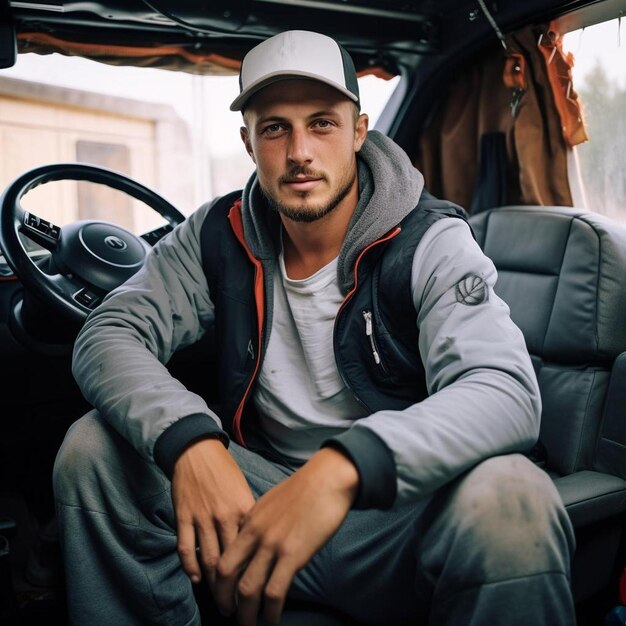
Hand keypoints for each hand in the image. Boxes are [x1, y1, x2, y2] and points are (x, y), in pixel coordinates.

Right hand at [172, 438, 254, 590]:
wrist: (197, 450)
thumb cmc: (225, 471)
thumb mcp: (245, 491)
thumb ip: (251, 517)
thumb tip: (259, 544)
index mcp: (245, 509)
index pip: (253, 549)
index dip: (256, 574)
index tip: (259, 592)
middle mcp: (225, 515)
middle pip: (231, 562)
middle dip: (235, 589)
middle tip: (238, 608)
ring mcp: (203, 517)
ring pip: (209, 560)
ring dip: (215, 585)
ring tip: (221, 602)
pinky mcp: (184, 516)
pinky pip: (186, 548)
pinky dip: (191, 567)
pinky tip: (196, 579)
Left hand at [214, 447, 358, 625]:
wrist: (327, 479)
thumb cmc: (306, 489)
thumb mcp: (273, 502)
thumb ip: (261, 524)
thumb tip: (257, 543)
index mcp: (249, 519)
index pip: (224, 554)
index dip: (219, 579)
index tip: (224, 593)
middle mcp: (255, 533)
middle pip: (226, 574)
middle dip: (224, 599)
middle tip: (228, 613)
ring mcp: (272, 545)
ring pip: (248, 590)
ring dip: (246, 615)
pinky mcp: (293, 555)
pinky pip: (274, 593)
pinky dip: (271, 613)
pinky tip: (272, 622)